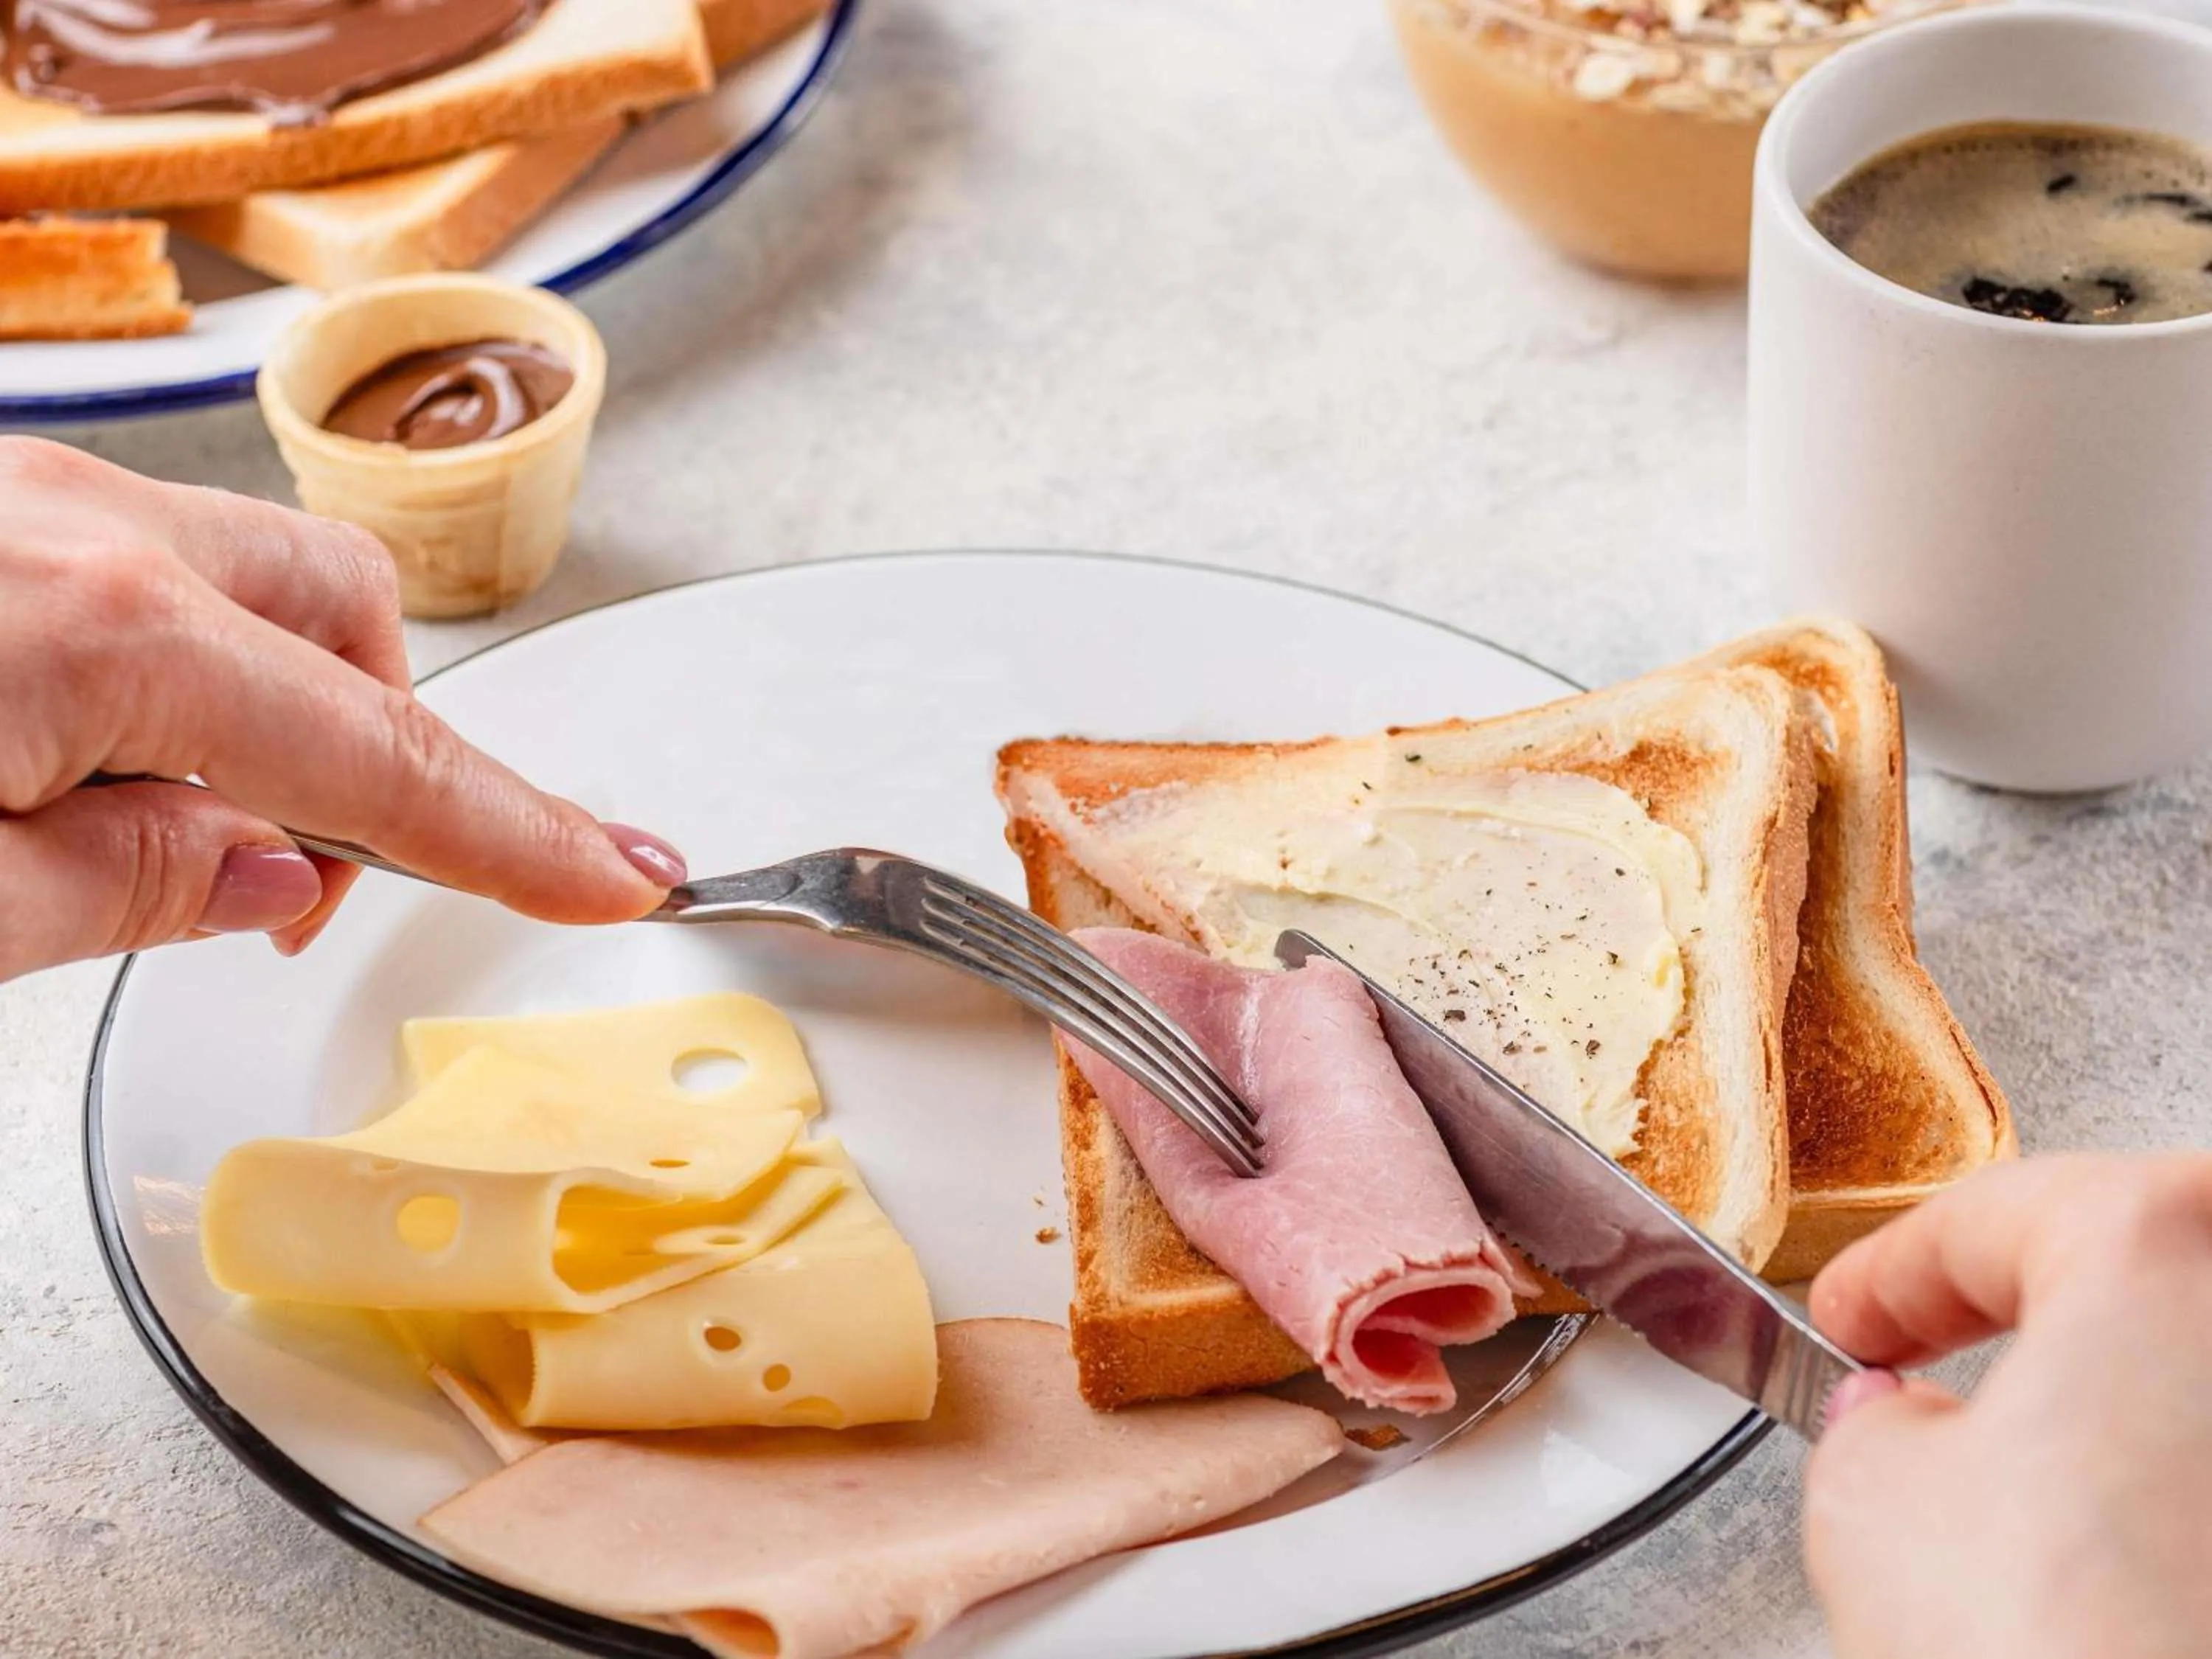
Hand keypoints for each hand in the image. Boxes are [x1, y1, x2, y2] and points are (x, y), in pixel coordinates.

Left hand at [0, 438, 686, 981]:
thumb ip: (123, 890)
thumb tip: (264, 875)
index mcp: (100, 631)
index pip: (382, 760)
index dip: (517, 833)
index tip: (616, 875)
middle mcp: (81, 524)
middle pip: (347, 609)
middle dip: (373, 735)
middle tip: (303, 870)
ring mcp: (25, 493)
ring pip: (240, 571)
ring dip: (258, 692)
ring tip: (147, 815)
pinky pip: (135, 560)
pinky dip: (157, 657)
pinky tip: (60, 742)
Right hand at [1804, 1153, 2211, 1658]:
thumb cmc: (2070, 1652)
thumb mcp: (1871, 1503)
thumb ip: (1871, 1425)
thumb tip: (1904, 1430)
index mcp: (2165, 1238)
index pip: (1992, 1217)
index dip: (1888, 1275)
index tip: (1852, 1319)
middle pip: (2140, 1267)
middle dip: (2037, 1321)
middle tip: (1939, 1378)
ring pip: (2203, 1377)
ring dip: (2133, 1415)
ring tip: (2040, 1501)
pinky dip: (2186, 1508)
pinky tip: (2136, 1576)